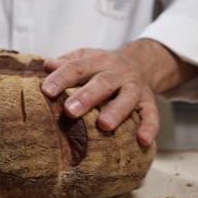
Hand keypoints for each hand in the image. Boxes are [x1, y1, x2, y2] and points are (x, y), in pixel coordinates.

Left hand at [41, 39, 197, 145]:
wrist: (141, 62)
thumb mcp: (85, 57)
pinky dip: (149, 127)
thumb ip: (66, 62)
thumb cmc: (101, 66)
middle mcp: (117, 73)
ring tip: (104, 125)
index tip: (46, 91)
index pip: (77, 68)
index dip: (61, 78)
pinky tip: (142, 140)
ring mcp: (135, 87)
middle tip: (69, 110)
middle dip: (86, 97)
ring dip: (116, 111)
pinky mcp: (149, 102)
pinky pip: (151, 114)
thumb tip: (46, 66)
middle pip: (102, 83)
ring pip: (127, 98)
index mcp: (97, 61)